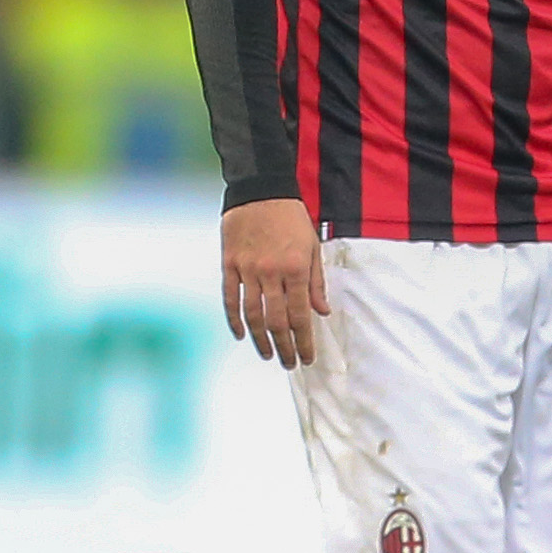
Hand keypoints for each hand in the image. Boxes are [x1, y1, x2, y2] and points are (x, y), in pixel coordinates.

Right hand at [220, 198, 327, 368]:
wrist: (260, 189)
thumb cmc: (291, 217)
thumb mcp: (312, 245)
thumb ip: (316, 281)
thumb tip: (322, 312)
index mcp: (296, 268)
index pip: (300, 315)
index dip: (303, 340)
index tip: (306, 357)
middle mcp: (271, 272)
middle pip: (276, 320)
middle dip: (284, 346)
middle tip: (288, 363)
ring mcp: (248, 269)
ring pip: (252, 314)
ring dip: (260, 339)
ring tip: (268, 354)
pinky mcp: (230, 264)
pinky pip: (230, 298)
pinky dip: (234, 319)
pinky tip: (240, 334)